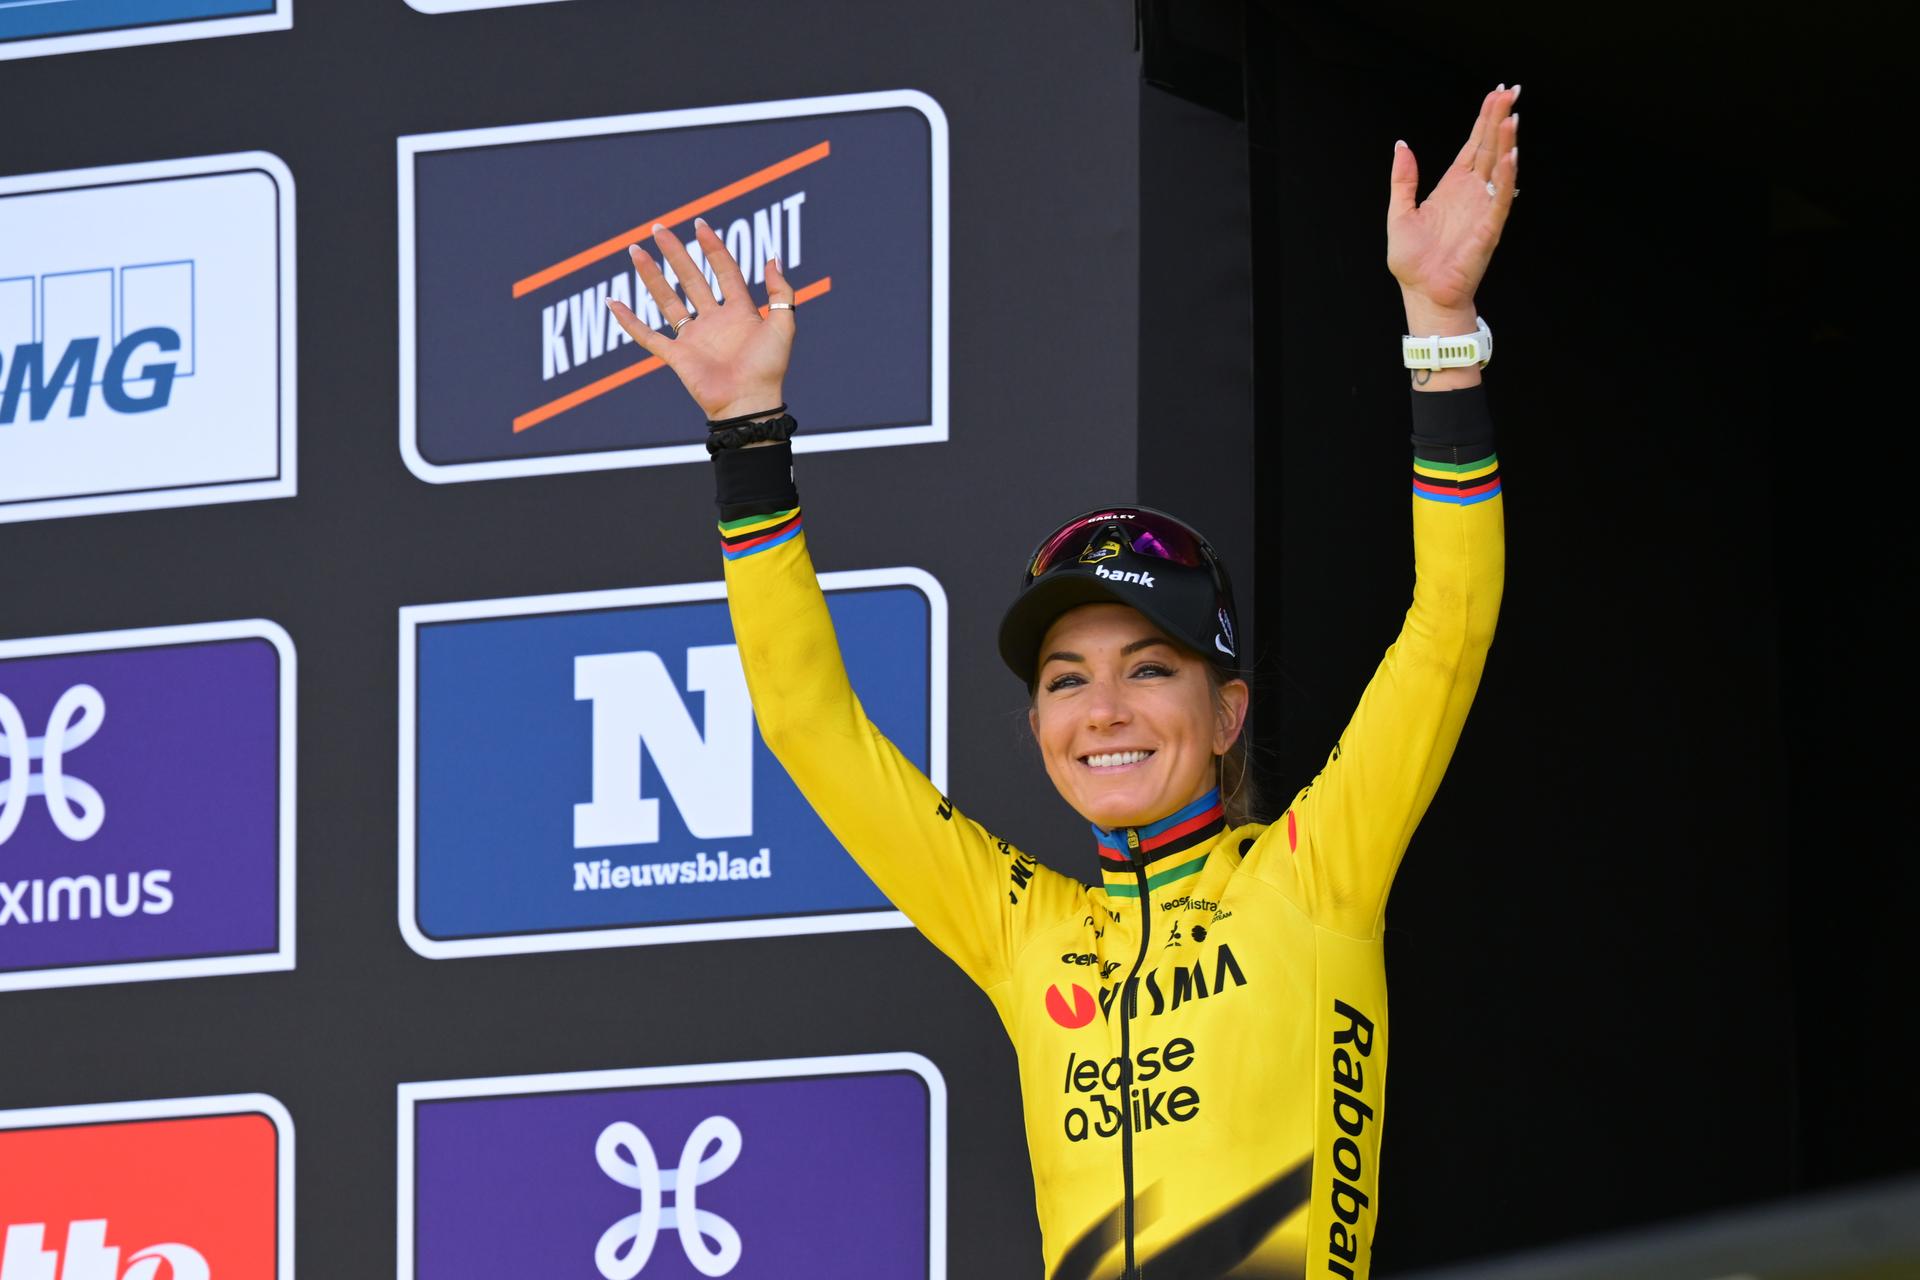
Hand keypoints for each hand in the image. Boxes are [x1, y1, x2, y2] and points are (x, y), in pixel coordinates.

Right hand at [606, 218, 792, 421]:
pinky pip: (647, 336)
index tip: (700, 225)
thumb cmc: (769, 369)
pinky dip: (628, 321)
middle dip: (675, 253)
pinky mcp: (677, 357)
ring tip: (635, 251)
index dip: (713, 248)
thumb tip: (772, 257)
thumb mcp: (783, 325)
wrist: (749, 403)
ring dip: (651, 276)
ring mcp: (693, 339)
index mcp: (740, 313)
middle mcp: (714, 322)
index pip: (724, 272)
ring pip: (666, 300)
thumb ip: (780, 291)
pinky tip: (613, 302)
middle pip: (691, 280)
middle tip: (658, 229)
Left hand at [1388, 85, 1519, 328]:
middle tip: (1512, 91)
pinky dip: (1506, 177)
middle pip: (1489, 147)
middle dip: (1500, 118)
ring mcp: (1483, 208)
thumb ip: (1403, 179)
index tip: (1497, 93)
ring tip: (1512, 115)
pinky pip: (1501, 198)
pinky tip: (1510, 155)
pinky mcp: (1489, 227)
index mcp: (1452, 187)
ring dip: (1506, 141)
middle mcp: (1472, 192)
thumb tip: (1402, 145)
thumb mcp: (1399, 212)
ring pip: (1499, 166)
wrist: (1422, 294)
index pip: (1473, 145)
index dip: (1484, 119)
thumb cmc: (1413, 262)